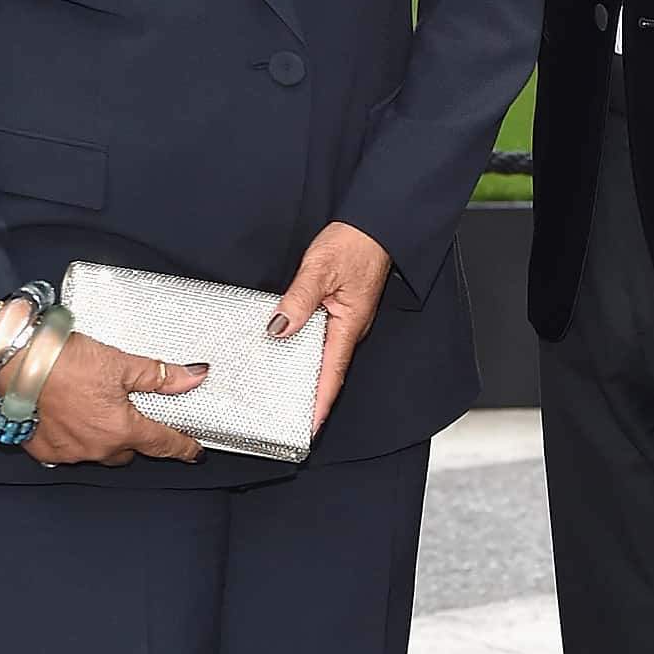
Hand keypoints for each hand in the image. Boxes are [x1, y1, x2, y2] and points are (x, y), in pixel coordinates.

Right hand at [0, 314, 207, 467]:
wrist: (14, 361)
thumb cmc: (63, 360)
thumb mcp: (120, 363)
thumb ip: (159, 375)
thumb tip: (193, 377)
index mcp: (121, 430)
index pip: (163, 444)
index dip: (183, 447)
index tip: (194, 451)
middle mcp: (96, 449)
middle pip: (129, 451)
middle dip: (134, 436)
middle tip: (131, 412)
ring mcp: (69, 453)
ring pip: (98, 452)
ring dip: (102, 437)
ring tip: (95, 409)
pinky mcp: (43, 449)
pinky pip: (68, 451)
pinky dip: (73, 437)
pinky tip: (69, 416)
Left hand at [268, 221, 391, 434]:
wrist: (374, 224)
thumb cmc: (355, 243)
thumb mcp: (320, 268)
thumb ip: (299, 300)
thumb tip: (279, 328)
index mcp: (349, 325)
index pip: (331, 375)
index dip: (320, 405)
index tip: (308, 430)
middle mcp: (349, 328)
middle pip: (328, 373)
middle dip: (311, 401)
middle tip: (288, 422)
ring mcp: (345, 320)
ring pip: (323, 357)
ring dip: (307, 378)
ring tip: (284, 398)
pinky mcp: (339, 310)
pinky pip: (321, 339)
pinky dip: (306, 353)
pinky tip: (288, 354)